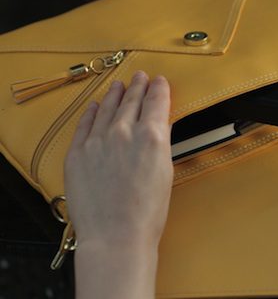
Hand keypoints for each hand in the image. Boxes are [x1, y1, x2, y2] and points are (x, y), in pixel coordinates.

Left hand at [64, 71, 172, 248]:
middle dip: (138, 86)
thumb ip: (161, 144)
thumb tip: (159, 128)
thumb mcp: (165, 172)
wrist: (116, 235)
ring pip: (107, 108)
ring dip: (115, 95)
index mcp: (152, 136)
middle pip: (131, 101)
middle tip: (140, 77)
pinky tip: (96, 105)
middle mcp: (123, 132)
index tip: (159, 82)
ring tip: (119, 85)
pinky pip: (85, 124)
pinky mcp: (77, 153)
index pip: (156, 102)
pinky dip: (92, 112)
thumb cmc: (146, 212)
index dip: (159, 89)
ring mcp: (97, 141)